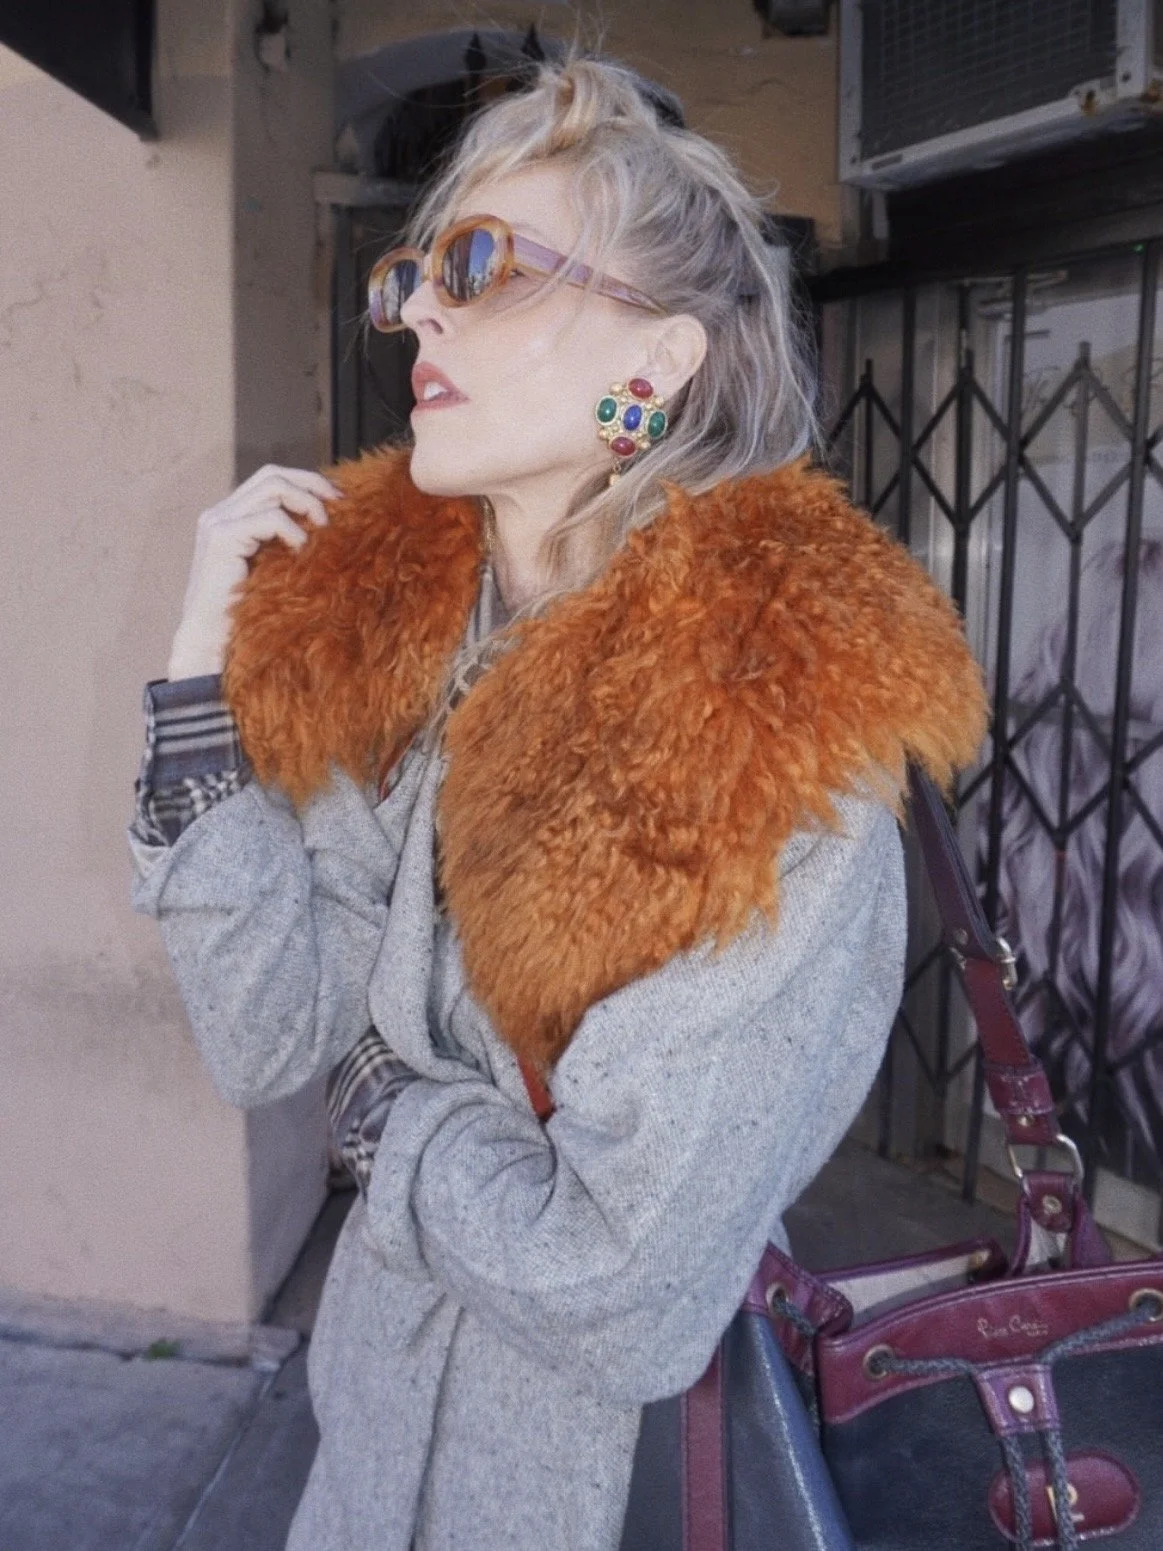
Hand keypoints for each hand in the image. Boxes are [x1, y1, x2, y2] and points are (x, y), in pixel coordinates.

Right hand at [166, 465, 340, 680]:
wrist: (209, 640)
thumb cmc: (244, 611)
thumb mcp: (269, 567)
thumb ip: (283, 541)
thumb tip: (325, 524)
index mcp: (229, 516)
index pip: (270, 479)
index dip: (306, 482)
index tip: (337, 500)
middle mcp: (219, 512)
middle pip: (272, 474)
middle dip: (311, 483)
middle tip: (339, 503)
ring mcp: (217, 522)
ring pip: (272, 488)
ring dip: (307, 504)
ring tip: (323, 529)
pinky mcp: (222, 538)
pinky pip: (270, 518)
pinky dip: (293, 531)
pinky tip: (302, 550)